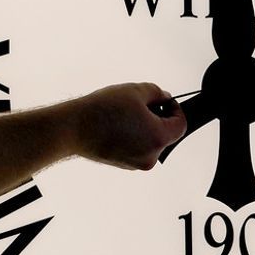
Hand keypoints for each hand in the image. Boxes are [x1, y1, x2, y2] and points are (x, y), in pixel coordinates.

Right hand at [67, 82, 186, 169]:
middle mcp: (150, 156)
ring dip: (146, 127)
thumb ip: (158, 93)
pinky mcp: (124, 164)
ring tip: (126, 113)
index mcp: (158, 138)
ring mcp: (136, 163)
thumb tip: (164, 99)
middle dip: (159, 117)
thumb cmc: (103, 110)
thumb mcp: (136, 91)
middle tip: (142, 104)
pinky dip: (134, 136)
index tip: (165, 101)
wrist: (73, 128)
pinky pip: (138, 148)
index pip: (181, 124)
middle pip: (166, 134)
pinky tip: (118, 124)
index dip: (175, 109)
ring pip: (151, 141)